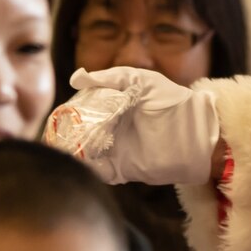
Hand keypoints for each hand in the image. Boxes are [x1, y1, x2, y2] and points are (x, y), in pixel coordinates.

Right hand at [56, 68, 221, 185]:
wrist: (196, 132)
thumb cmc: (171, 100)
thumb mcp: (140, 80)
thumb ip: (108, 78)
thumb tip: (75, 78)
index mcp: (113, 107)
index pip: (83, 110)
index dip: (69, 112)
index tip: (57, 114)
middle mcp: (111, 129)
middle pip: (80, 133)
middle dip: (66, 133)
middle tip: (54, 133)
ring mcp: (116, 150)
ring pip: (85, 152)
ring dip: (73, 151)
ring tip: (62, 147)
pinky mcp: (123, 169)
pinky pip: (99, 171)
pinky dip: (88, 168)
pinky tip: (81, 160)